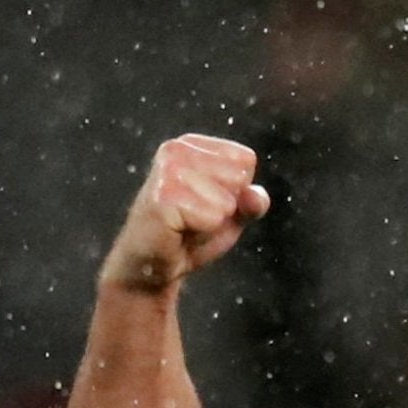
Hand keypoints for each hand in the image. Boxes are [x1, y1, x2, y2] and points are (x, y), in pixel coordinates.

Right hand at [100, 134, 269, 292]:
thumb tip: (255, 195)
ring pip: (227, 199)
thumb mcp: (232, 214)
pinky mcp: (163, 197)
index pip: (245, 160)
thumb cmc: (190, 232)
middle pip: (239, 177)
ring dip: (213, 220)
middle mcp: (175, 150)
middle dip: (227, 206)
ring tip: (187, 222)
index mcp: (191, 145)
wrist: (152, 263)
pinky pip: (212, 217)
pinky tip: (180, 229)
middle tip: (196, 216)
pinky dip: (204, 230)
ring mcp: (167, 171)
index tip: (209, 201)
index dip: (237, 190)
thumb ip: (252, 202)